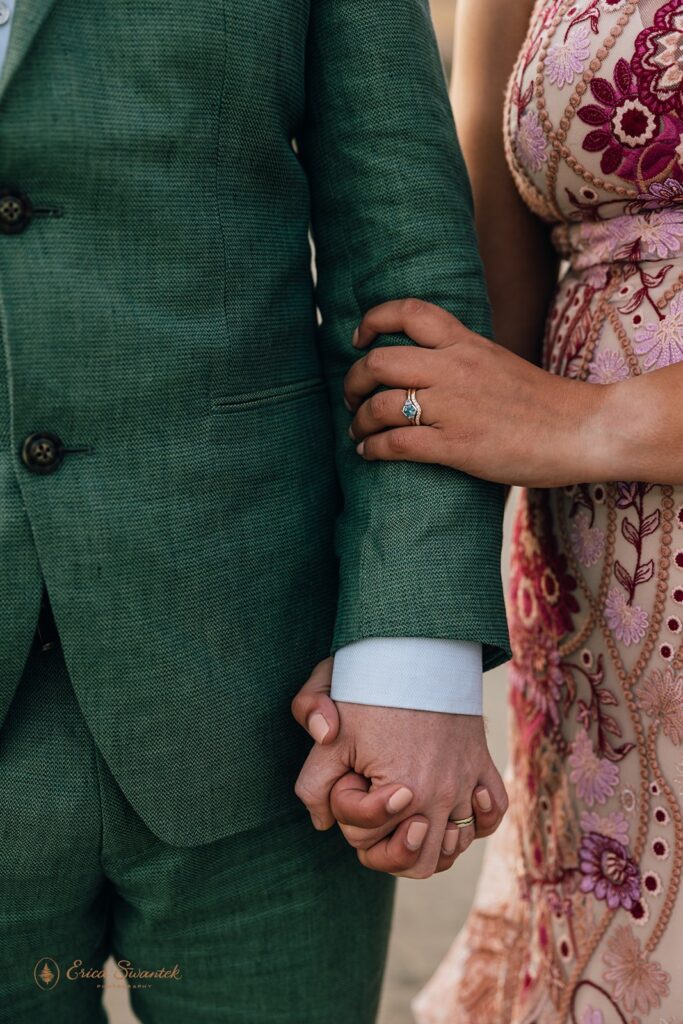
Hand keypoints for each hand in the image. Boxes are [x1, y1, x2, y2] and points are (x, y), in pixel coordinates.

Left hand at [291, 659, 506, 877]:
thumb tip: (321, 823)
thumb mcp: (330, 732)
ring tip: (406, 814)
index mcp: (403, 792)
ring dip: (428, 843)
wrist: (419, 649)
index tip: (351, 776)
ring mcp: (468, 784)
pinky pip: (491, 817)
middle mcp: (442, 796)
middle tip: (373, 806)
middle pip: (416, 863)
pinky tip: (449, 805)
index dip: (346, 812)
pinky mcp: (484, 768)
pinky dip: (473, 822)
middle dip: (386, 846)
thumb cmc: (371, 688)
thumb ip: (313, 784)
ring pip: (453, 850)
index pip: (366, 842)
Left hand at [345, 299, 608, 487]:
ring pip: (381, 404)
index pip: (409, 312)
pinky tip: (369, 453)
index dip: (373, 321)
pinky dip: (373, 448)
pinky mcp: (456, 445)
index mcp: (467, 344)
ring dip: (359, 420)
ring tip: (357, 431)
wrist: (584, 429)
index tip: (359, 338)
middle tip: (351, 396)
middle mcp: (454, 368)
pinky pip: (396, 443)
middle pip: (380, 360)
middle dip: (353, 380)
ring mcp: (453, 407)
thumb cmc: (545, 403)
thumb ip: (464, 361)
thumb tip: (430, 369)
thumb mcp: (499, 363)